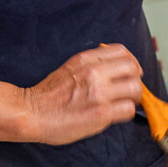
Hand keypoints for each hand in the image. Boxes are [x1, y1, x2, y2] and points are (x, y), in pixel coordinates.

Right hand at [23, 44, 142, 144]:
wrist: (32, 113)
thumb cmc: (48, 95)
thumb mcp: (69, 67)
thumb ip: (91, 64)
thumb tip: (113, 67)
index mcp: (86, 59)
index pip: (122, 52)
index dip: (131, 62)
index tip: (130, 72)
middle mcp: (94, 72)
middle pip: (133, 69)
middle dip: (135, 79)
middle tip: (130, 90)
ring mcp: (99, 93)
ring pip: (135, 89)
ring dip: (134, 97)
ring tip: (125, 103)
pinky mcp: (101, 113)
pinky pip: (128, 109)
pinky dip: (126, 111)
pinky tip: (117, 114)